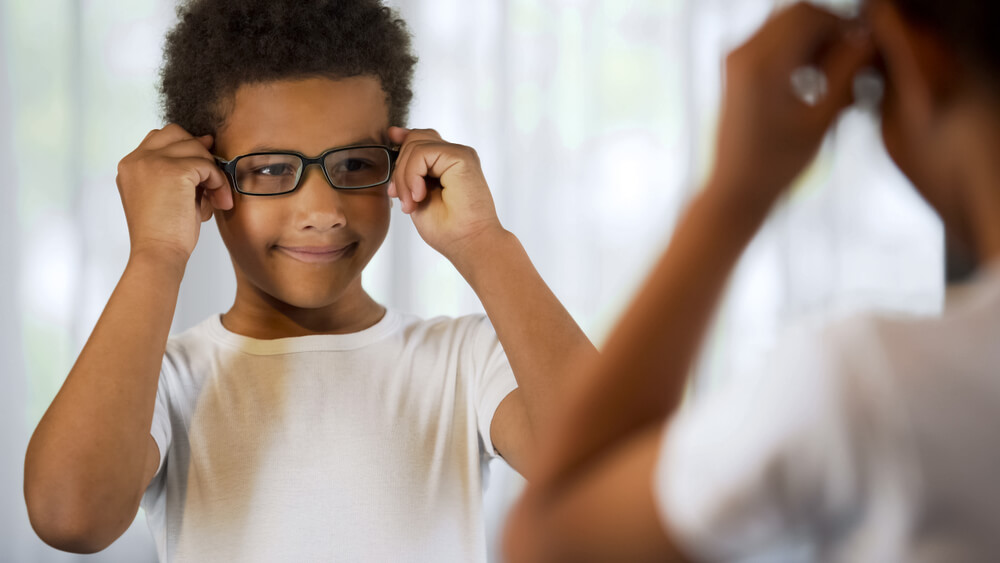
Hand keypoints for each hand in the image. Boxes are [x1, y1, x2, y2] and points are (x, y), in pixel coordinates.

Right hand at [116, 124, 232, 263]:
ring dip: (211, 171)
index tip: (202, 169)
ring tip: (215, 198)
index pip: (161, 139)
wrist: (158, 254)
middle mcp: (136, 159)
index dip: (185, 149)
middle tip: (210, 179)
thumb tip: (206, 140)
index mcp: (130, 166)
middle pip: (176, 133)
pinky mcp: (173, 170)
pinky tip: (217, 201)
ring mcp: (152, 162)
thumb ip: (179, 168)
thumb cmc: (164, 232)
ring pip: (195, 147)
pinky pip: (207, 165)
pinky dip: (218, 182)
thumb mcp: (166, 193)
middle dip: (198, 152)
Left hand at [387, 127, 504, 260]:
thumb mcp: (416, 195)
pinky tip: (419, 196)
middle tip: (403, 201)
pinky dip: (412, 176)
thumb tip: (393, 137)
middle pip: (414, 139)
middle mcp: (455, 155)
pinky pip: (422, 153)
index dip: (402, 140)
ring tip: (412, 202)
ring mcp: (459, 154)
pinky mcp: (462, 156)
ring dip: (404, 178)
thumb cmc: (447, 228)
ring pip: (415, 145)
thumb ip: (408, 170)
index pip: (420, 139)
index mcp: (446, 163)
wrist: (470, 244)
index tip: (389, 143)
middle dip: (399, 170)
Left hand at [708, 2, 875, 209]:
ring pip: (784, 25)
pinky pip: (771, 42)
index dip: (842, 24)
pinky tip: (816, 80)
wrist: (735, 189)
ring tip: (836, 75)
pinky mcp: (734, 70)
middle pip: (796, 14)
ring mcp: (735, 60)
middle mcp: (742, 54)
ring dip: (814, 40)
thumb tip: (869, 37)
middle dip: (829, 29)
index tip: (865, 46)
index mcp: (762, 64)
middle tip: (853, 59)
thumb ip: (846, 73)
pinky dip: (796, 50)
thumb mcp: (820, 119)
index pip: (810, 15)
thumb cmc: (778, 164)